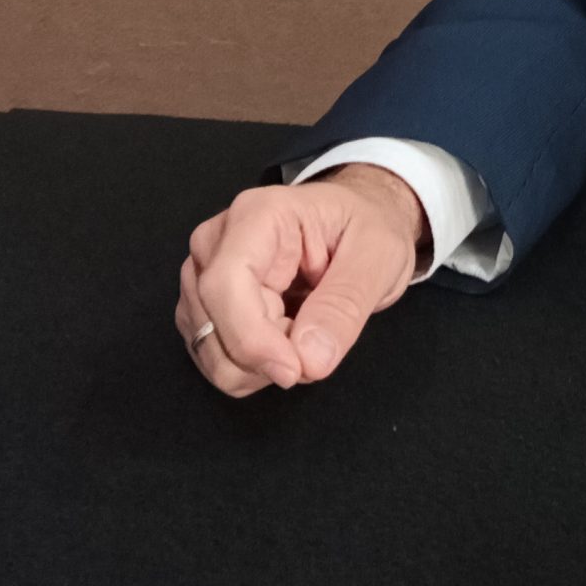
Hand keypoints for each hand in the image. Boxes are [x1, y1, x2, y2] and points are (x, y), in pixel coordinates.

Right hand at [175, 163, 427, 397]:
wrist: (359, 221)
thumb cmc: (368, 225)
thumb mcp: (379, 255)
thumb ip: (344, 306)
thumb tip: (308, 361)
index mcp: (258, 215)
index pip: (226, 283)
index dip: (251, 338)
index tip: (294, 370)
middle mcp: (218, 240)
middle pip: (211, 320)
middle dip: (263, 356)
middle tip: (317, 343)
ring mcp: (205, 273)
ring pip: (207, 346)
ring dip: (258, 365)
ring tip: (306, 333)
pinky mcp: (208, 304)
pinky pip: (214, 356)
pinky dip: (252, 368)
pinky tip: (285, 343)